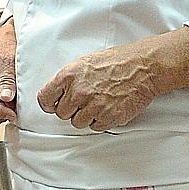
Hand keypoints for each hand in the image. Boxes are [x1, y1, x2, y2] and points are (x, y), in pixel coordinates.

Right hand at [0, 22, 17, 124]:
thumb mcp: (9, 59)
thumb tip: (6, 98)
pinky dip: (5, 109)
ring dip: (4, 111)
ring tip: (16, 99)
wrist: (7, 40)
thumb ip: (7, 79)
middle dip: (2, 112)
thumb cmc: (6, 46)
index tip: (13, 113)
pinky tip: (13, 100)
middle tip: (17, 104)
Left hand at [38, 42, 162, 130]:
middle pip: (61, 114)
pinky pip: (95, 127)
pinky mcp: (109, 117)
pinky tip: (108, 107)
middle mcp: (78, 92)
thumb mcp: (84, 63)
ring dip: (86, 116)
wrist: (143, 67)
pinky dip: (101, 121)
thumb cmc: (116, 62)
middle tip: (84, 100)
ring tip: (98, 103)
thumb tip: (56, 94)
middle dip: (71, 109)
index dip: (50, 103)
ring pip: (77, 123)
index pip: (45, 99)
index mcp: (68, 76)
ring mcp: (94, 106)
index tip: (54, 104)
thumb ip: (68, 79)